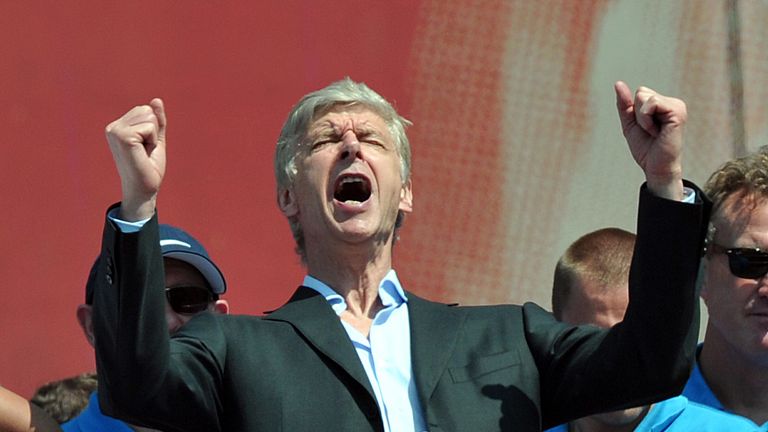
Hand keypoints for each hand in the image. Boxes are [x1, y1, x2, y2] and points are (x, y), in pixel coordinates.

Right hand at [105, 98, 166, 219]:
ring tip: (144, 152)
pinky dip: (152, 141)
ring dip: (153, 136)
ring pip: (149, 117)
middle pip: (147, 110)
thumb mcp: (155, 139)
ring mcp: (115, 131)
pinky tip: (143, 153)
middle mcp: (112, 127)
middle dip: (153, 131)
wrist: (144, 189)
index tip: (145, 147)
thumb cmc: (149, 167)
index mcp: (117, 127)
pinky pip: (149, 127)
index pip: (145, 110)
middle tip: (146, 151)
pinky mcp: (122, 136)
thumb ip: (157, 120)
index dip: (153, 129)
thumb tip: (156, 100)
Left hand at [614, 82, 685, 199]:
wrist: (655, 167)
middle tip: (650, 130)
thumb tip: (618, 83)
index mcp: (662, 104)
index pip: (639, 92)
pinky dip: (646, 119)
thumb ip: (624, 104)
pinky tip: (657, 131)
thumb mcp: (630, 123)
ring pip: (644, 96)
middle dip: (638, 113)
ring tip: (654, 131)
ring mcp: (677, 106)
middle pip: (641, 92)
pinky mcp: (678, 112)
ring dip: (642, 118)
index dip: (635, 112)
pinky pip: (651, 103)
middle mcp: (672, 102)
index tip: (645, 127)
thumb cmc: (645, 147)